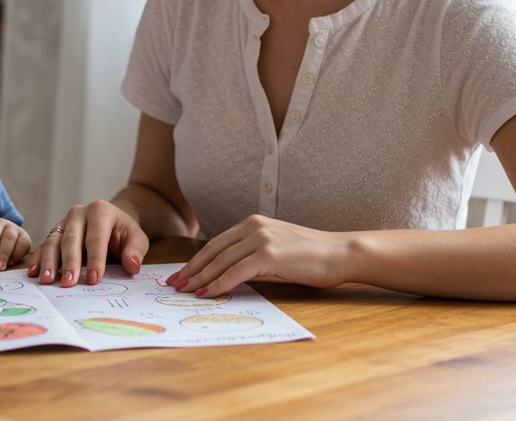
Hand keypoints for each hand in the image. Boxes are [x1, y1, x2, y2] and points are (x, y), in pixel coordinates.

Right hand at [27, 200, 148, 286]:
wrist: (111, 221)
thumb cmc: (124, 232)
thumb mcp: (137, 238)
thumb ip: (135, 250)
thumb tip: (132, 265)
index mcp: (100, 211)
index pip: (96, 237)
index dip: (95, 259)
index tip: (93, 279)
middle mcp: (78, 213)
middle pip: (71, 239)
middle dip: (69, 262)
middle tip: (68, 283)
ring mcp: (64, 222)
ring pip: (54, 241)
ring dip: (49, 262)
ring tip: (46, 280)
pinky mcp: (55, 232)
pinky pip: (45, 246)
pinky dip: (39, 259)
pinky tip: (33, 273)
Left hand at [166, 215, 348, 297]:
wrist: (340, 253)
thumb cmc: (312, 256)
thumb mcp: (277, 249)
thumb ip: (254, 254)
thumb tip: (230, 273)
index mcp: (253, 223)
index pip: (216, 243)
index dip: (196, 260)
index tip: (181, 274)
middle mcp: (254, 227)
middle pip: (213, 251)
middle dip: (191, 269)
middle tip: (174, 285)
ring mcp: (262, 238)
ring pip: (221, 261)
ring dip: (201, 278)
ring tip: (185, 292)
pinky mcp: (270, 254)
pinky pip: (237, 271)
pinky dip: (219, 284)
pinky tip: (208, 293)